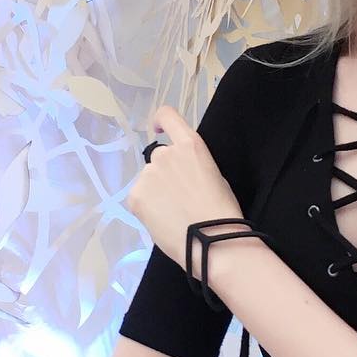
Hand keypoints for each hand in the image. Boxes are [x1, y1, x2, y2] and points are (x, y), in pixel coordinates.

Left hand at [127, 104, 244, 274]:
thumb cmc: (221, 211)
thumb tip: (180, 172)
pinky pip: (139, 197)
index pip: (168, 116)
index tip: (158, 129)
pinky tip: (162, 221)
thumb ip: (192, 164)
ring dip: (155, 191)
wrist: (211, 241)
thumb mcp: (213, 175)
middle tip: (178, 198)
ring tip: (172, 214)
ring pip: (148, 180)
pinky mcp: (136, 196)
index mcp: (190, 146)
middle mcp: (165, 154)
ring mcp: (148, 175)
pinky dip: (147, 208)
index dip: (160, 120)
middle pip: (159, 157)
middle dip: (165, 173)